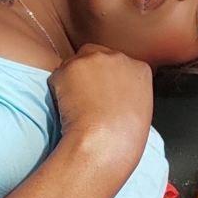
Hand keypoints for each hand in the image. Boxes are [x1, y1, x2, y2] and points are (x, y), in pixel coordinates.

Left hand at [47, 43, 153, 158]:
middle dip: (87, 74)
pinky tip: (66, 109)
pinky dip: (56, 92)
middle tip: (84, 100)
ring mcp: (93, 59)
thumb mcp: (141, 111)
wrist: (105, 141)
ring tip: (76, 108)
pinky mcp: (70, 67)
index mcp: (140, 68)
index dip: (105, 79)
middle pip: (94, 55)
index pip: (117, 64)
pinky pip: (56, 77)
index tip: (101, 95)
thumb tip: (114, 96)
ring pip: (73, 65)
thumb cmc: (124, 138)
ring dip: (70, 82)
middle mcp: (117, 57)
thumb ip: (128, 93)